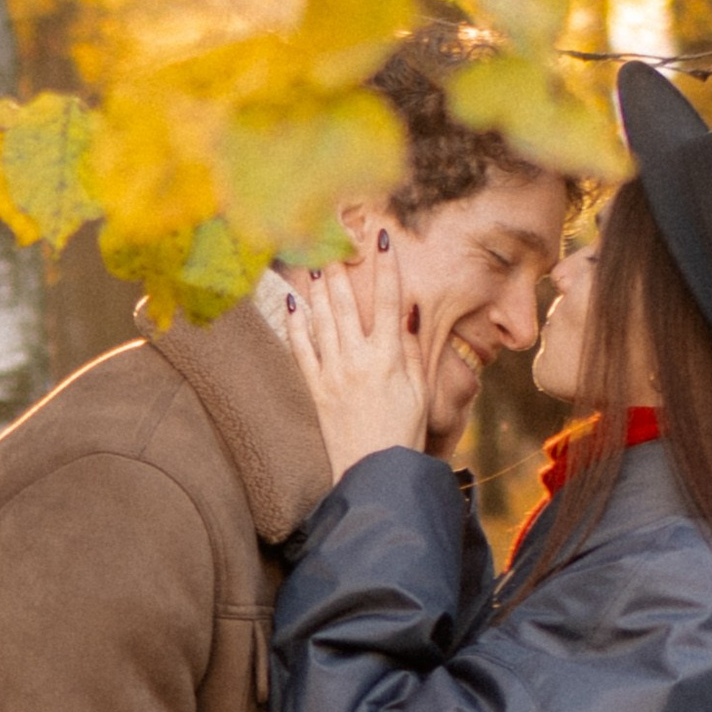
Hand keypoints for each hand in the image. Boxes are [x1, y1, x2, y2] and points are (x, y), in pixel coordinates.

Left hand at [283, 233, 431, 482]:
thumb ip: (411, 349)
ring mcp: (333, 373)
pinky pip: (301, 349)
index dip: (387, 267)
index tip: (383, 239)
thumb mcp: (420, 391)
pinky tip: (291, 304)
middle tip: (334, 242)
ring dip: (317, 289)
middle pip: (347, 304)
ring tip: (313, 263)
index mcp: (389, 358)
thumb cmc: (404, 433)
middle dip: (342, 270)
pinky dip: (295, 324)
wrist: (374, 471)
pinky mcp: (315, 389)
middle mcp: (358, 360)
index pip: (389, 302)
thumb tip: (407, 311)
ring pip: (321, 320)